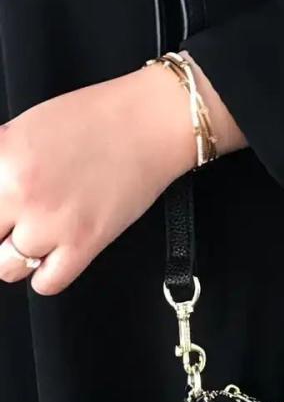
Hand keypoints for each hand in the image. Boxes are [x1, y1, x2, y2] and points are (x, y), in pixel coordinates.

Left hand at [0, 60, 244, 294]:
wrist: (150, 123)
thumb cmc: (96, 118)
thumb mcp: (25, 126)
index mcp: (1, 159)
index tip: (1, 217)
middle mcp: (20, 193)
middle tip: (14, 222)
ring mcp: (51, 222)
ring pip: (6, 267)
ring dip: (16, 255)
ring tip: (35, 235)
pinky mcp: (84, 244)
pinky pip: (46, 283)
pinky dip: (46, 274)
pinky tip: (55, 253)